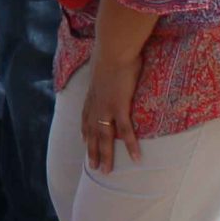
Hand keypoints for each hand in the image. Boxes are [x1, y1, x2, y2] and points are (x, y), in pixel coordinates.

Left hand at [81, 59, 142, 173]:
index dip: (84, 131)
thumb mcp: (104, 66)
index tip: (83, 142)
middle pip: (92, 134)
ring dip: (105, 156)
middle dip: (92, 151)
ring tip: (106, 171)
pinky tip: (135, 158)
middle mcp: (95, 105)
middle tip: (92, 167)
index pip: (85, 118)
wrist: (113, 49)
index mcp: (91, 96)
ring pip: (104, 138)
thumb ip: (106, 74)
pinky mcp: (119, 107)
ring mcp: (106, 108)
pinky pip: (125, 132)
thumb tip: (112, 70)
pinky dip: (130, 146)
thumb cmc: (112, 53)